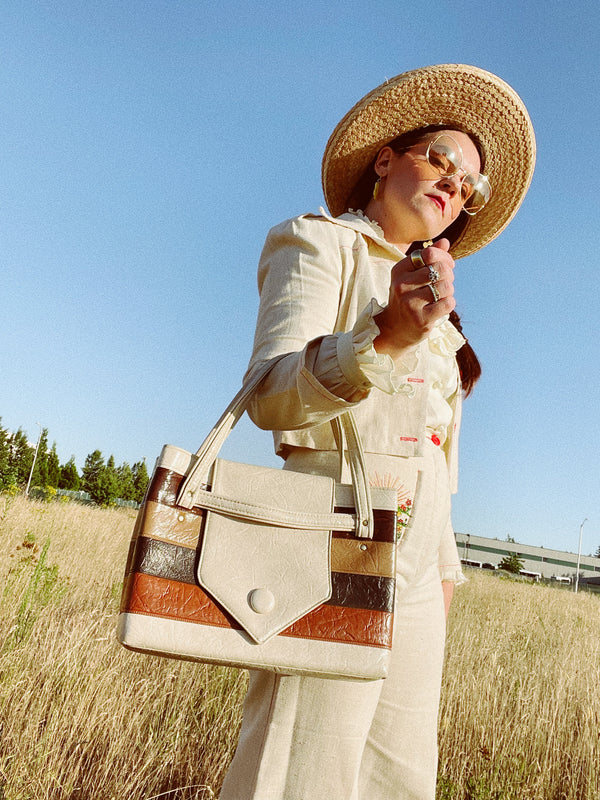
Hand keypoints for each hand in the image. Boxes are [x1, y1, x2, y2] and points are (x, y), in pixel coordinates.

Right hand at [373, 238, 455, 360]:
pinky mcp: (420, 319)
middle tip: (445, 282)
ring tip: (441, 296)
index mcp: (398, 270)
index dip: (444, 257)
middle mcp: (401, 285)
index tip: (447, 266)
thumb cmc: (408, 298)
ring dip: (449, 291)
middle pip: (440, 269)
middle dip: (449, 275)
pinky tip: (440, 307)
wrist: (395, 330)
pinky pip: (447, 303)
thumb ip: (428, 257)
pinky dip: (449, 303)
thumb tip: (445, 242)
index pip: (429, 253)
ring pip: (446, 286)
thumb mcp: (412, 276)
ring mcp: (409, 303)